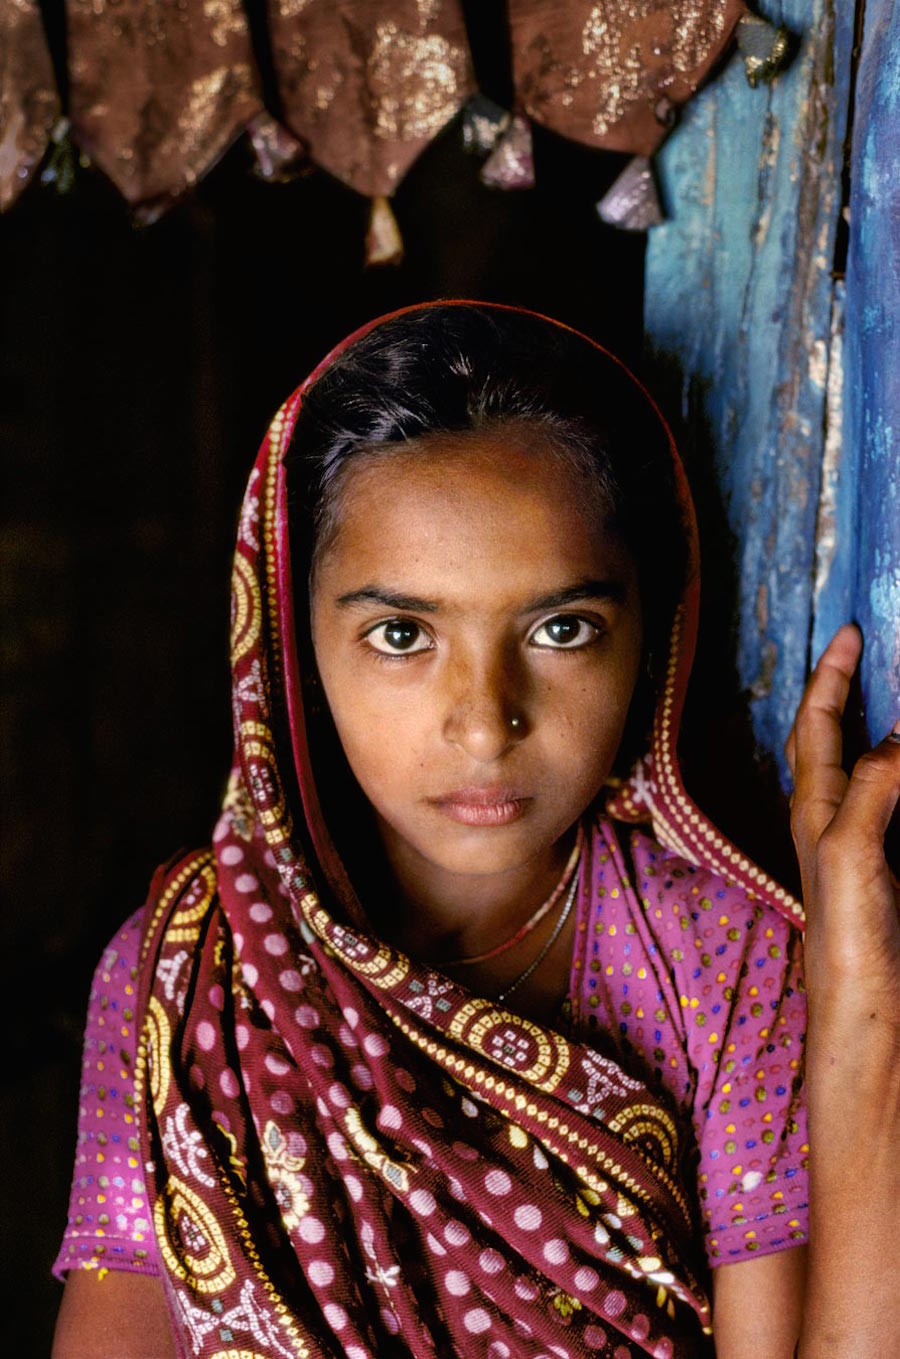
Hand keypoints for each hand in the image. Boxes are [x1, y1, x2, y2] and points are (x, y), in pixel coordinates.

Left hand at [785, 623, 899, 1040]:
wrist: (866, 1018)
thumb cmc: (847, 942)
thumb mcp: (853, 852)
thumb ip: (873, 789)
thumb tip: (899, 733)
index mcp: (816, 809)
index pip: (819, 724)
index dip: (834, 676)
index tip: (851, 631)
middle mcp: (831, 820)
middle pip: (832, 739)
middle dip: (846, 691)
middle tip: (867, 651)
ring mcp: (859, 846)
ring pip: (865, 769)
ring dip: (876, 731)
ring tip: (892, 698)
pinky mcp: (886, 870)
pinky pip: (892, 805)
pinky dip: (897, 777)